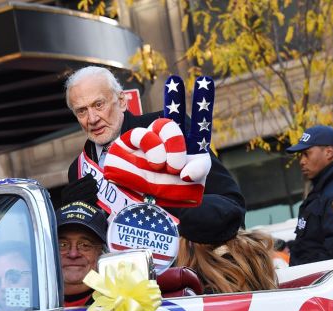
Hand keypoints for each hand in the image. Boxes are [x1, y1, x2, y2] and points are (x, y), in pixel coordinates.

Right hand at [61, 173, 97, 204]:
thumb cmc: (73, 205)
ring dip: (94, 189)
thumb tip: (89, 175)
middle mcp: (69, 196)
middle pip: (85, 185)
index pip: (79, 181)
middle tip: (95, 183)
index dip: (87, 178)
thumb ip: (78, 186)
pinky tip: (95, 198)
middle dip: (92, 183)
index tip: (91, 176)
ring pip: (90, 190)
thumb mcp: (70, 195)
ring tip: (95, 190)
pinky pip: (92, 198)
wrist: (70, 219)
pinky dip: (94, 197)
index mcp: (66, 191)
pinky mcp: (82, 206)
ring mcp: (75, 202)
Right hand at [103, 75, 214, 206]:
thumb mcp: (197, 182)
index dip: (203, 99)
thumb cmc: (178, 191)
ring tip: (161, 168)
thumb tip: (184, 171)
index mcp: (189, 143)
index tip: (206, 79)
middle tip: (175, 164)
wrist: (152, 208)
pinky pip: (136, 137)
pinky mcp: (127, 148)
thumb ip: (198, 170)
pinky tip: (150, 165)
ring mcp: (146, 142)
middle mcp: (166, 139)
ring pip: (155, 130)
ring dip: (160, 150)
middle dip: (173, 133)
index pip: (198, 119)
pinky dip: (147, 149)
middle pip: (169, 122)